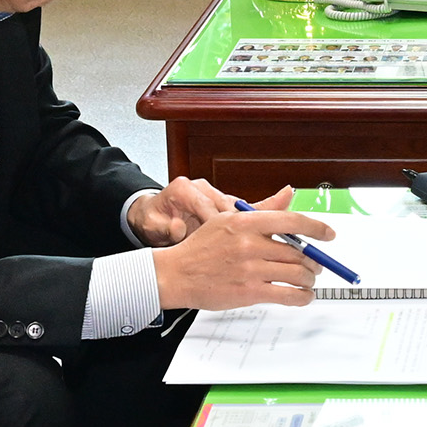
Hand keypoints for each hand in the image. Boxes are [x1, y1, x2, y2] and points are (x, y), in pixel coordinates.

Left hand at [127, 178, 258, 246]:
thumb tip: (176, 228)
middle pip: (228, 204)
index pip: (205, 203)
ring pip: (239, 208)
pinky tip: (274, 233)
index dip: (216, 220)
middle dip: (242, 222)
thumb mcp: (153, 225)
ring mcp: (215, 196)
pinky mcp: (224, 207)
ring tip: (270, 237)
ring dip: (252, 225)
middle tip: (255, 238)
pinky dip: (258, 222)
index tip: (225, 235)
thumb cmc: (154, 219)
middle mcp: (203, 189)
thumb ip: (165, 227)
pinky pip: (244, 213)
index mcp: (184, 188)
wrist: (152, 216)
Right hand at [150, 201, 334, 311]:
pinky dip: (302, 297)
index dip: (316, 228)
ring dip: (309, 279)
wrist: (176, 274)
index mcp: (246, 223)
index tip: (329, 234)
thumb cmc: (201, 248)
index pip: (292, 221)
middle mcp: (250, 244)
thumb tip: (288, 195)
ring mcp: (250, 269)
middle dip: (314, 261)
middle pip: (299, 252)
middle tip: (316, 265)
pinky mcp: (249, 292)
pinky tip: (303, 296)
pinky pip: (288, 295)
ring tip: (307, 281)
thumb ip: (262, 211)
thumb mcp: (228, 220)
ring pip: (297, 274)